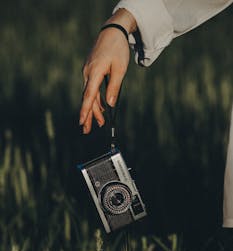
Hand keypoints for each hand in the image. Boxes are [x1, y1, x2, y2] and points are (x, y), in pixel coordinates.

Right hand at [79, 9, 136, 133]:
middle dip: (88, 115)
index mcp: (94, 72)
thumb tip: (110, 105)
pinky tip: (101, 108)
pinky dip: (96, 99)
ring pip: (90, 95)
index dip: (85, 111)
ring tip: (99, 123)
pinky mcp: (91, 71)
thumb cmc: (118, 49)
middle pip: (88, 99)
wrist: (112, 31)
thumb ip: (114, 87)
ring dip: (94, 109)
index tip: (82, 122)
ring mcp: (88, 72)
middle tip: (87, 131)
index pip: (89, 96)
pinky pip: (92, 89)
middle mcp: (88, 73)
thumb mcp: (120, 69)